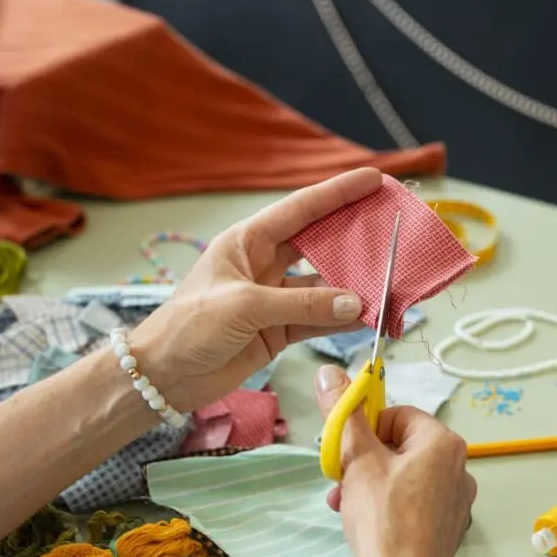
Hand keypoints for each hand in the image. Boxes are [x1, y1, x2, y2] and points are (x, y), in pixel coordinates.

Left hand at [127, 168, 382, 411]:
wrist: (164, 376)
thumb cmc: (189, 327)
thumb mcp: (244, 307)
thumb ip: (302, 305)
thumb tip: (356, 303)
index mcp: (247, 242)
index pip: (300, 210)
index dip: (338, 193)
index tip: (375, 180)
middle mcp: (264, 264)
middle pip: (318, 243)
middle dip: (354, 237)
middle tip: (393, 228)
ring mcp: (274, 298)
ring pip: (324, 286)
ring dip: (353, 286)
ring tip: (390, 281)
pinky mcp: (278, 330)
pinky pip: (319, 319)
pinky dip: (342, 319)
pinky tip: (368, 316)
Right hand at [314, 364, 477, 556]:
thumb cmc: (381, 520)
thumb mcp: (356, 460)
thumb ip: (343, 413)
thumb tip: (329, 371)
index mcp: (444, 442)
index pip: (398, 414)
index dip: (366, 430)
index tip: (347, 454)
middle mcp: (461, 466)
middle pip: (401, 445)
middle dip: (365, 460)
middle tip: (340, 483)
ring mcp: (458, 500)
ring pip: (405, 476)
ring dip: (371, 484)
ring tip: (345, 506)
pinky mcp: (450, 527)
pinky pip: (415, 502)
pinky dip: (389, 506)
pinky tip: (367, 525)